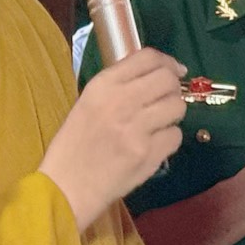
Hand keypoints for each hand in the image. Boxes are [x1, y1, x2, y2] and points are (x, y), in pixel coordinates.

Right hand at [39, 47, 185, 231]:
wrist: (67, 187)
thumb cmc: (74, 144)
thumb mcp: (87, 103)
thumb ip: (118, 86)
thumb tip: (152, 76)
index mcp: (103, 85)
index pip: (147, 57)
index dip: (167, 61)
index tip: (174, 70)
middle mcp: (122, 101)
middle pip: (167, 79)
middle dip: (173, 86)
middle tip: (168, 97)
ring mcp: (137, 129)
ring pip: (177, 106)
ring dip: (173, 112)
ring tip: (160, 121)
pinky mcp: (149, 154)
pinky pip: (175, 136)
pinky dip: (168, 139)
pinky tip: (154, 144)